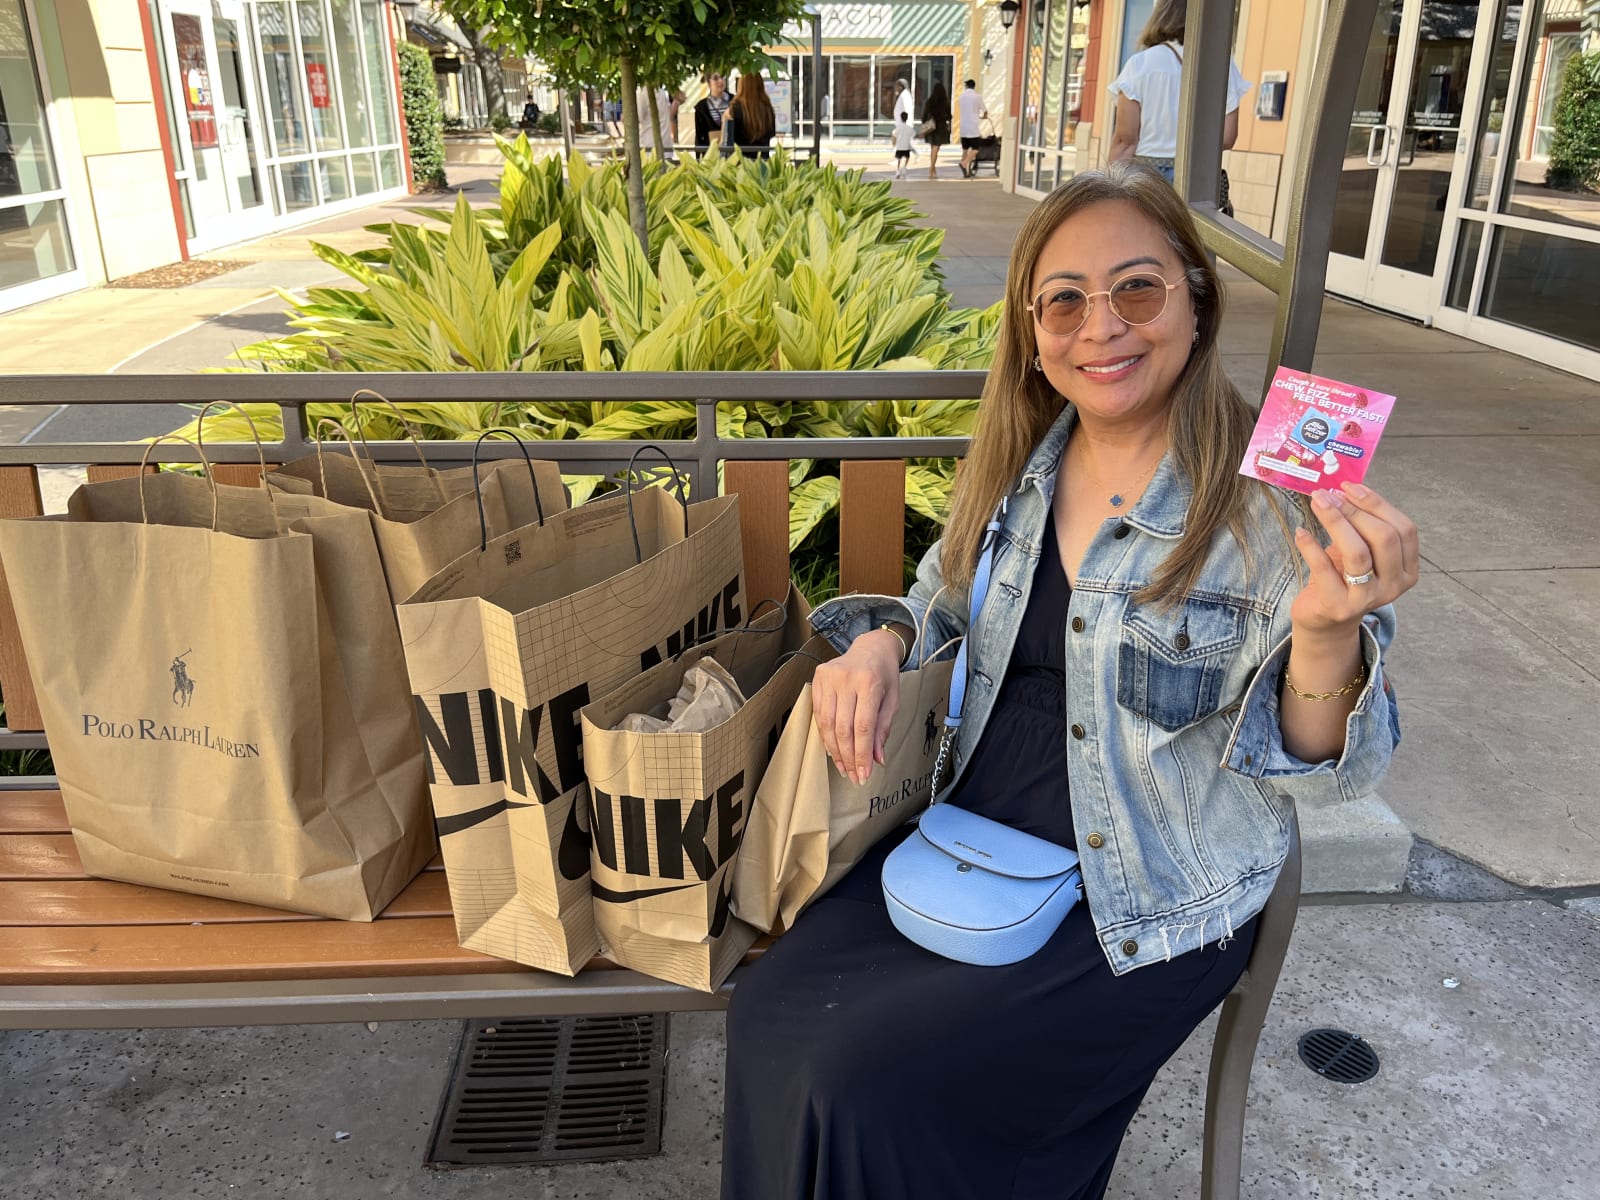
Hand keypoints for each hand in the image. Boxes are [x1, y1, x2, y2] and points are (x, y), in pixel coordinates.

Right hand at [812, 631, 902, 785]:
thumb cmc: (885, 676)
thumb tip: (876, 759)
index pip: (863, 727)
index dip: (862, 754)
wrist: (871, 648)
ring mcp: (829, 678)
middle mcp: (846, 679)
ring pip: (827, 724)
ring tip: (843, 768)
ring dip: (835, 751)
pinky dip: (825, 735)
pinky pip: (818, 714)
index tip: (864, 774)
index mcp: (869, 682)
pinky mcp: (818, 679)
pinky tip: (833, 750)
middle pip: (843, 728)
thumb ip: (882, 729)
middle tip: (854, 777)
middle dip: (848, 757)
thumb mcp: (892, 701)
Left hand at [1290, 482, 1419, 638]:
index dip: (1377, 504)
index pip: (1404, 529)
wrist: (1325, 621)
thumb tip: (1343, 489)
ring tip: (1317, 504)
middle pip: (1383, 537)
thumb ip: (1362, 526)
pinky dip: (1311, 546)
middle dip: (1354, 510)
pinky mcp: (1339, 606)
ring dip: (1336, 522)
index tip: (1350, 487)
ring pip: (1358, 552)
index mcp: (1407, 569)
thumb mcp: (1362, 551)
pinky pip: (1325, 569)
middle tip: (1328, 495)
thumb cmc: (1343, 578)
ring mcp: (1368, 598)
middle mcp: (1394, 585)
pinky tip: (1301, 532)